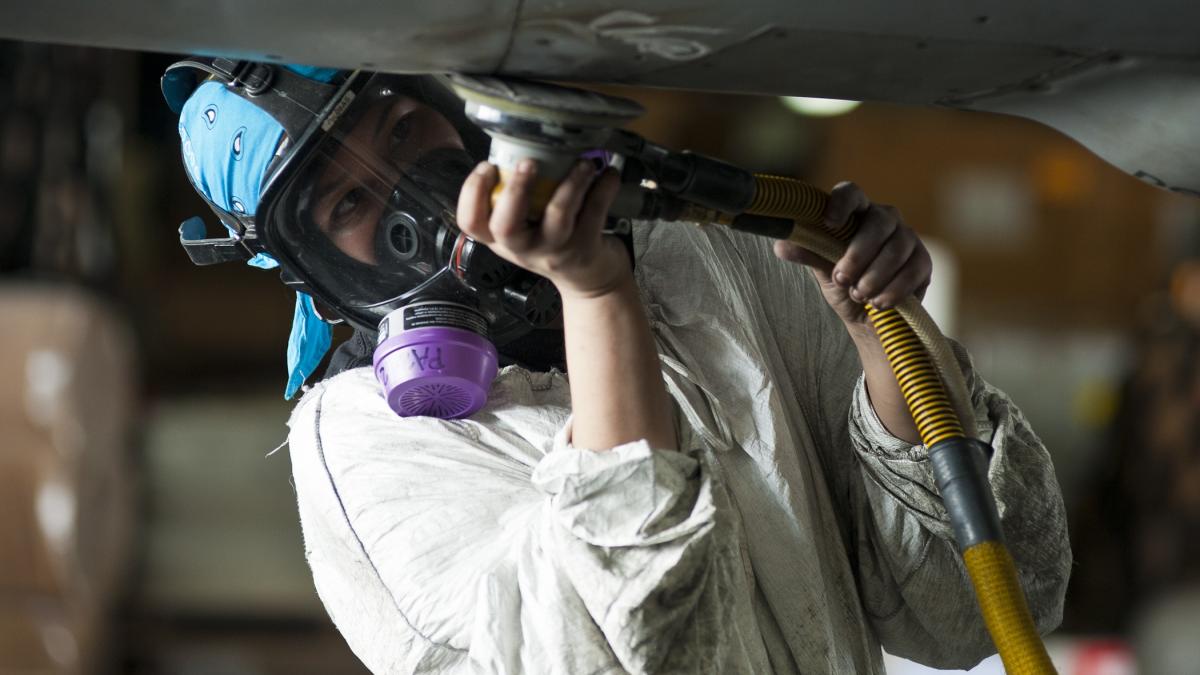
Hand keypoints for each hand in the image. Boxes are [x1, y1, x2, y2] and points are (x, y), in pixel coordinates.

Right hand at [457, 158, 630, 299]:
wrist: (588, 279)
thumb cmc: (552, 242)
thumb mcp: (525, 228)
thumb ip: (516, 200)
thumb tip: (521, 146)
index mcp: (501, 239)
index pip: (471, 224)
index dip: (472, 193)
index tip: (487, 166)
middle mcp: (523, 248)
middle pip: (506, 227)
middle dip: (516, 190)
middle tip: (528, 162)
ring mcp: (554, 251)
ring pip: (557, 217)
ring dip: (570, 184)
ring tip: (583, 163)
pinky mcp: (585, 250)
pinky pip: (595, 213)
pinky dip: (604, 187)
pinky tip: (608, 173)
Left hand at [773, 181, 930, 328]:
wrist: (867, 317)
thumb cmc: (843, 284)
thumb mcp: (822, 271)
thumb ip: (808, 254)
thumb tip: (781, 245)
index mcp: (855, 214)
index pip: (851, 193)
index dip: (842, 203)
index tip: (829, 223)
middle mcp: (884, 219)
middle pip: (878, 222)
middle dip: (858, 253)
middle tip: (841, 278)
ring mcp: (907, 238)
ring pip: (897, 248)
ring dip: (874, 276)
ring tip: (858, 295)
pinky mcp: (923, 262)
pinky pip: (913, 270)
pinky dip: (894, 289)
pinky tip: (879, 303)